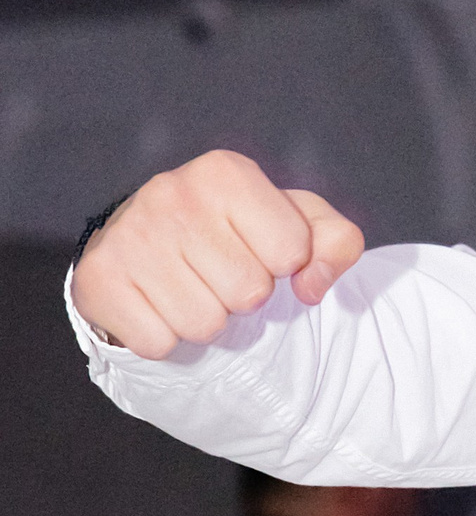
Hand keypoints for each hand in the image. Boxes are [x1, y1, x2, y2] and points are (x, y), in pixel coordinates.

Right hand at [72, 148, 363, 359]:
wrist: (146, 245)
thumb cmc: (234, 236)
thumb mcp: (296, 226)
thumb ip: (336, 243)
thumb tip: (313, 287)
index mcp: (226, 172)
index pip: (291, 252)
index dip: (284, 265)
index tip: (258, 251)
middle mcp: (171, 193)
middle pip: (249, 294)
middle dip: (243, 297)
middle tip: (218, 274)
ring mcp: (129, 235)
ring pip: (205, 325)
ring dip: (206, 320)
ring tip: (189, 288)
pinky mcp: (99, 279)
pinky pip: (159, 343)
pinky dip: (165, 337)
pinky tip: (157, 304)